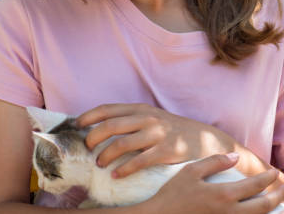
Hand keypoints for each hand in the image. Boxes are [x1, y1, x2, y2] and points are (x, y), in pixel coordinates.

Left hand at [76, 103, 235, 177]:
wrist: (207, 140)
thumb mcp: (153, 118)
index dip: (89, 116)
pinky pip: (139, 161)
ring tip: (100, 163)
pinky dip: (124, 169)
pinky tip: (117, 175)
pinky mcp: (167, 151)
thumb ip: (132, 120)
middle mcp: (148, 118)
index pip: (108, 109)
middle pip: (111, 126)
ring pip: (122, 144)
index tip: (77, 126)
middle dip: (94, 137)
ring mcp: (158, 134)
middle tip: (87, 149)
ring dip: (106, 155)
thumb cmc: (174, 131)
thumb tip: (101, 128)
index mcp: (142, 109)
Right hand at [145, 153, 283, 213]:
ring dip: (272, 211)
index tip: (275, 172)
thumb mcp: (191, 171)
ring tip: (280, 203)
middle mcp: (228, 213)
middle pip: (263, 206)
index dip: (268, 178)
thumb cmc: (172, 194)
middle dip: (278, 196)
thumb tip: (235, 157)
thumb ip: (214, 162)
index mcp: (223, 194)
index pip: (255, 185)